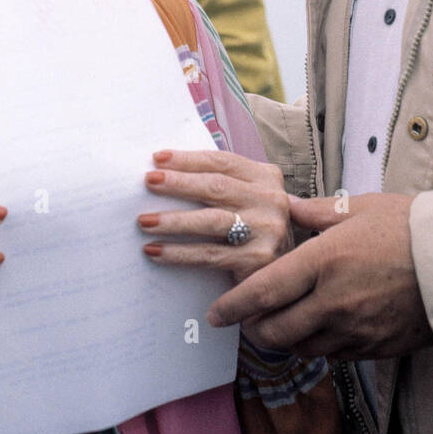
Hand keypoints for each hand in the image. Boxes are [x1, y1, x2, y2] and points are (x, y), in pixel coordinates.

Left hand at [138, 149, 291, 285]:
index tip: (158, 158)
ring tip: (144, 221)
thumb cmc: (256, 230)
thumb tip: (168, 171)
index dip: (188, 159)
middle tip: (148, 181)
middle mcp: (271, 200)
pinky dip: (179, 252)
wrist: (288, 275)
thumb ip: (224, 184)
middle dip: (178, 183)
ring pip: (211, 220)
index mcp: (267, 177)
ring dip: (174, 220)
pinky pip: (209, 254)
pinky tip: (155, 251)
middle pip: (216, 186)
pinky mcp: (258, 260)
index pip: (222, 161)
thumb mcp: (250, 199)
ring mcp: (267, 230)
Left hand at [206, 191, 431, 359]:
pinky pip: (333, 355)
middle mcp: (333, 301)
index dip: (233, 306)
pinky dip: (319, 345)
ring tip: (282, 322)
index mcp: (323, 261)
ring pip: (301, 347)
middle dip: (255, 328)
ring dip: (285, 338)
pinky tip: (321, 328)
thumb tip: (287, 206)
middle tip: (247, 319)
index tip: (216, 313)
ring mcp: (354, 329)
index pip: (263, 291)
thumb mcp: (359, 208)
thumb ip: (316, 213)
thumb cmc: (410, 227)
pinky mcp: (374, 347)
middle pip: (275, 330)